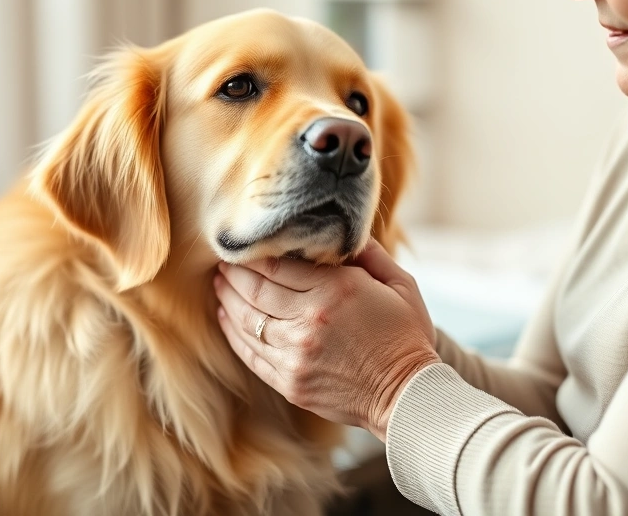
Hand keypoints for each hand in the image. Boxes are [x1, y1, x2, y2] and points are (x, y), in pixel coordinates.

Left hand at [214, 239, 439, 440]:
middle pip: (255, 290)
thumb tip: (343, 233)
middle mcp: (309, 321)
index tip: (244, 247)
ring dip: (227, 300)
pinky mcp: (288, 381)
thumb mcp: (400, 284)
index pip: (278, 265)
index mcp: (336, 291)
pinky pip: (249, 353)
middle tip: (224, 263)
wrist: (407, 394)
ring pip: (246, 320)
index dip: (254, 255)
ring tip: (220, 286)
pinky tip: (225, 318)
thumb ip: (370, 254)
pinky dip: (232, 332)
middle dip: (234, 274)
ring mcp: (295, 354)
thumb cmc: (406, 336)